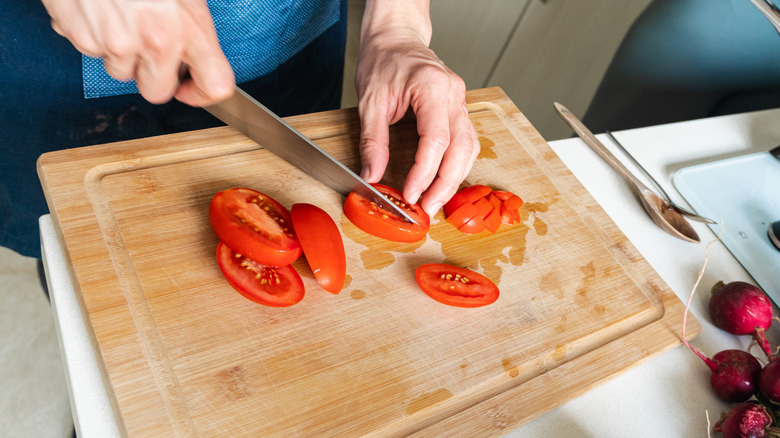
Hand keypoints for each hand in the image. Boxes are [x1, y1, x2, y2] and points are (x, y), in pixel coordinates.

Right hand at [41, 0, 233, 105]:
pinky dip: (93, 36)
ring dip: (121, 53)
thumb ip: (194, 31)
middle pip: (156, 92)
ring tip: (121, 19)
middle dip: (151, 75)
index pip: (216, 85)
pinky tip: (99, 12)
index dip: (202, 93)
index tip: (189, 85)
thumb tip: (201, 61)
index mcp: (190, 29)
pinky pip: (90, 51)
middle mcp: (157, 40)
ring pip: (120, 72)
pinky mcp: (82, 37)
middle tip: (147, 47)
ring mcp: (117, 42)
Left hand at [356, 0, 479, 217]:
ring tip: (434, 201)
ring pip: (469, 148)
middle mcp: (453, 94)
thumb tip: (372, 175)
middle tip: (427, 208)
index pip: (436, 140)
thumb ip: (372, 140)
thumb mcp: (370, 101)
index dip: (424, 173)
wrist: (395, 38)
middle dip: (445, 184)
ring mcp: (460, 101)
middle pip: (461, 149)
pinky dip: (457, 165)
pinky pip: (467, 142)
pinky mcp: (458, 109)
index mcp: (432, 87)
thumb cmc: (383, 61)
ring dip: (454, 179)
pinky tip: (444, 181)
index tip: (410, 194)